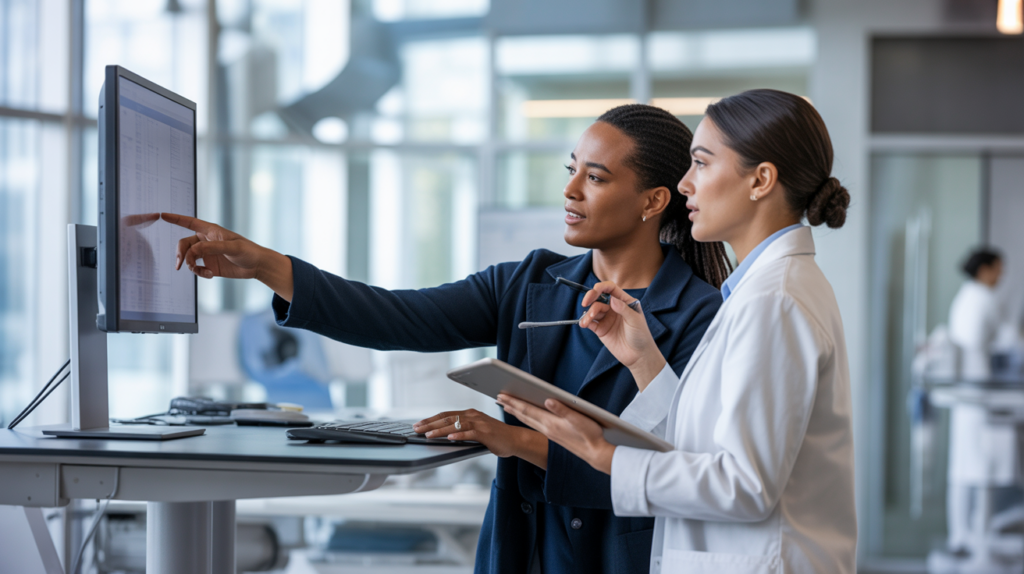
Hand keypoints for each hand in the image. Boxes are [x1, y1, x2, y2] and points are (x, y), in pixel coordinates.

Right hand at [160, 213, 293, 300]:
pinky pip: (196, 269)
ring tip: (200, 271)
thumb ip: (212, 247)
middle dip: (181, 254)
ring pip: (188, 258)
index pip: (189, 222)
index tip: (162, 215)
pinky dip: (199, 273)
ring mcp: (207, 254)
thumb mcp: (232, 248)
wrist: (257, 266)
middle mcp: (206, 241)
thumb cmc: (248, 251)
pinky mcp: (209, 266)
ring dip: (190, 265)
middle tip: (181, 264)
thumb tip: (194, 250)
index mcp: (211, 231)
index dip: (176, 219)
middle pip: (184, 244)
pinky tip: (209, 275)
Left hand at [413, 409, 547, 466]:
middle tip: (416, 429)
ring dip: (440, 430)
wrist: (515, 439)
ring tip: (428, 435)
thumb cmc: (496, 437)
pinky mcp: (486, 433)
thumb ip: (463, 430)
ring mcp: (479, 423)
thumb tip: (446, 435)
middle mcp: (473, 416)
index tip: (418, 424)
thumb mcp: (476, 431)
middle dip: (429, 424)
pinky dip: (459, 435)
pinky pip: (470, 433)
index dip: (431, 419)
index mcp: (469, 414)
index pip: (446, 415)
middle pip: (447, 418)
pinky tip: (450, 438)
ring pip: (456, 425)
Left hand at [496, 394, 614, 474]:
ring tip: (507, 406)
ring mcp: (550, 433)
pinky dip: (526, 418)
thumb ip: (562, 409)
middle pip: (523, 415)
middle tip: (498, 398)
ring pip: (528, 421)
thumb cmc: (590, 436)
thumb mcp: (578, 419)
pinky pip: (534, 425)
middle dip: (510, 406)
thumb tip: (548, 400)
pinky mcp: (554, 436)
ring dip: (516, 412)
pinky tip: (526, 417)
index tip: (501, 395)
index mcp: (551, 423)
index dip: (513, 402)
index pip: (527, 410)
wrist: (595, 454)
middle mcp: (547, 428)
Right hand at [578, 281, 666, 387]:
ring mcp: (607, 318)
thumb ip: (623, 309)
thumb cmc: (641, 336)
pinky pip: (590, 322)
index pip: (610, 288)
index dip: (601, 287)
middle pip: (599, 297)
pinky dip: (585, 321)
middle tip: (585, 302)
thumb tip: (612, 299)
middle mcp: (614, 308)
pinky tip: (584, 324)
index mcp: (624, 302)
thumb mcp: (635, 320)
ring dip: (588, 313)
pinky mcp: (601, 329)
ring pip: (593, 309)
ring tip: (587, 321)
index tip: (594, 292)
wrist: (639, 356)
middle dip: (590, 297)